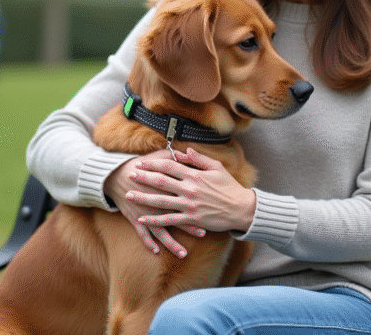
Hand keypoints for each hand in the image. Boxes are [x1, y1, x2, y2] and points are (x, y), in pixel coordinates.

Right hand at [104, 149, 205, 258]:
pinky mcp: (135, 218)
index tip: (209, 211)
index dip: (196, 204)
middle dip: (189, 226)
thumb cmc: (138, 166)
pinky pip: (142, 234)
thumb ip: (173, 156)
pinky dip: (148, 243)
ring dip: (171, 243)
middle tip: (203, 233)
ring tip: (183, 253)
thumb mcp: (156, 157)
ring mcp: (145, 212)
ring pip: (160, 231)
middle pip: (175, 216)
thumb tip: (189, 152)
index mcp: (163, 187)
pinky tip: (157, 251)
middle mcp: (155, 202)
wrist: (116, 176)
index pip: (183, 197)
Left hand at [126, 147, 256, 234]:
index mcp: (195, 175)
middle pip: (161, 182)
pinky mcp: (191, 219)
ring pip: (161, 201)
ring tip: (129, 196)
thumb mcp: (217, 167)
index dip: (153, 164)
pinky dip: (155, 220)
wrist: (241, 209)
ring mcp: (189, 205)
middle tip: (129, 175)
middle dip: (143, 178)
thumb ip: (199, 158)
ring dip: (143, 198)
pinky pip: (169, 220)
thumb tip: (183, 150)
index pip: (169, 166)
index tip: (141, 163)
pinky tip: (142, 219)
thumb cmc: (230, 187)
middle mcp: (189, 189)